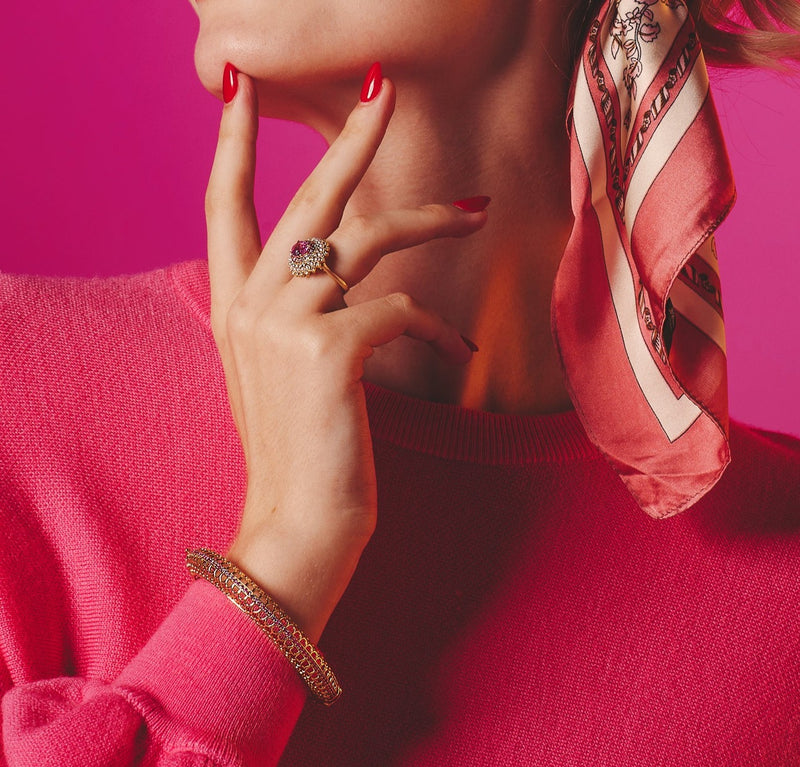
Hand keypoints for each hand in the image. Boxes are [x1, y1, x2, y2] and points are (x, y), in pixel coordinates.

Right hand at [204, 65, 486, 640]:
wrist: (299, 525)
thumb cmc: (300, 454)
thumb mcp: (280, 374)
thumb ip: (296, 317)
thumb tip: (348, 278)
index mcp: (232, 308)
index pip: (221, 205)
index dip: (231, 145)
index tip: (237, 91)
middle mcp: (249, 305)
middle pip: (305, 199)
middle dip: (347, 139)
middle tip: (382, 93)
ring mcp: (285, 323)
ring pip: (365, 240)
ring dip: (427, 219)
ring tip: (474, 211)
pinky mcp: (330, 349)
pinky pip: (402, 309)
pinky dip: (438, 325)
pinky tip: (460, 348)